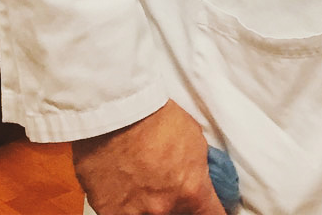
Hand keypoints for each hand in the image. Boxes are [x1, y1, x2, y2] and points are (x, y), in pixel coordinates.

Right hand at [72, 100, 226, 214]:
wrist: (118, 115)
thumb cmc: (158, 120)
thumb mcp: (195, 142)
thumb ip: (198, 172)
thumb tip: (199, 182)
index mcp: (191, 192)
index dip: (214, 213)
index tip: (211, 210)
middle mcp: (163, 210)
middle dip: (179, 207)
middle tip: (174, 191)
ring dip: (151, 208)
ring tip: (146, 188)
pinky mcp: (107, 213)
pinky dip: (127, 208)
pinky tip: (127, 192)